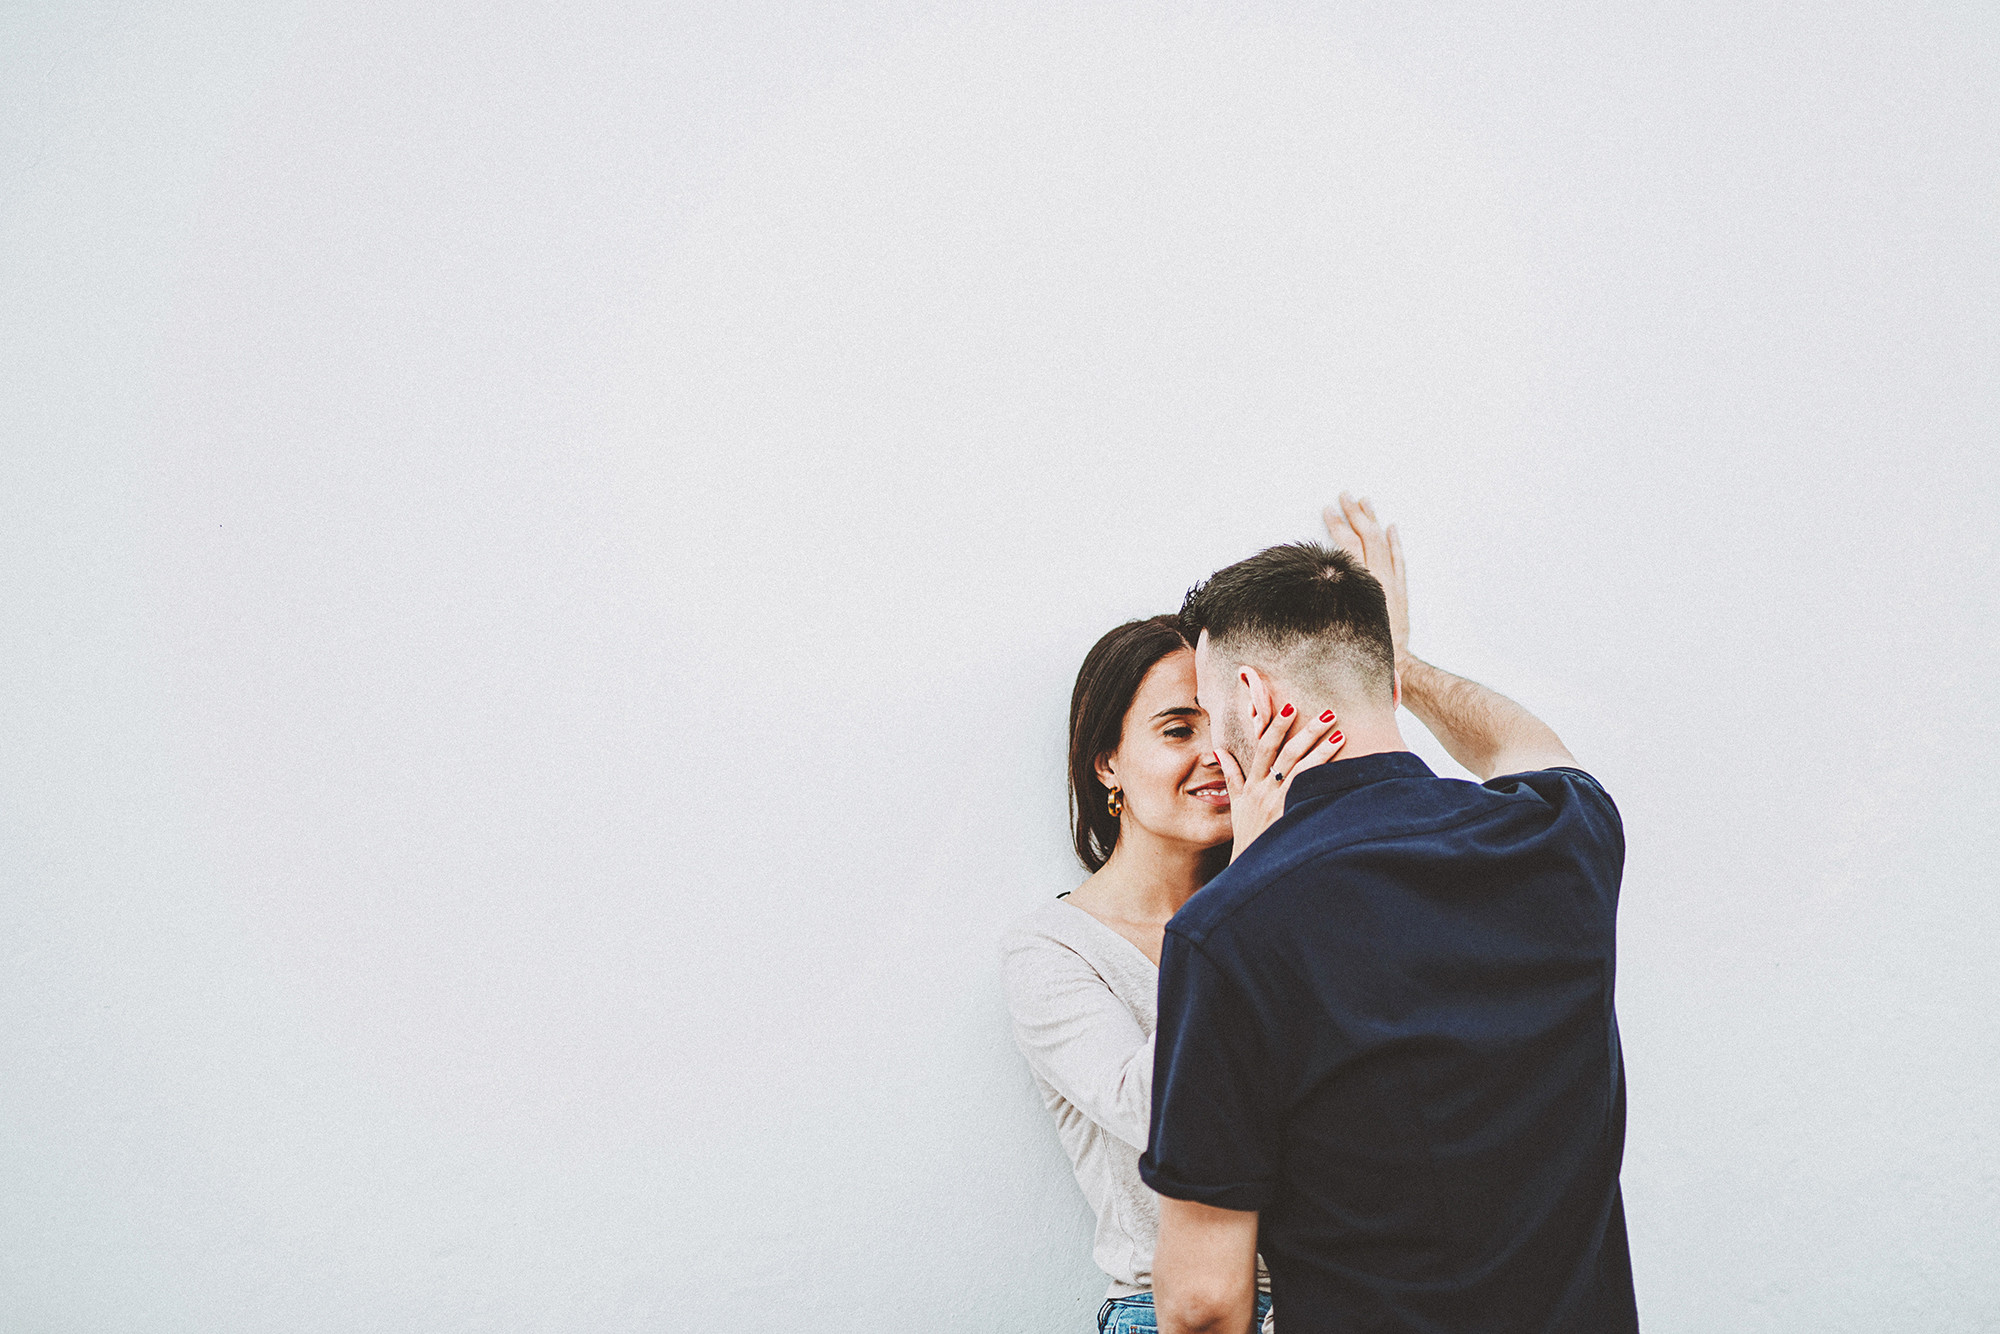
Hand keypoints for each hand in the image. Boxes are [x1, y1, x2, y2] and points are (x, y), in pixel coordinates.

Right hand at [1214, 702, 1343, 860]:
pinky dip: (1325, 778)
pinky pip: (1309, 792)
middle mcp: (1265, 792)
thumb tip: (1220, 751)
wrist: (1252, 869)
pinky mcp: (1291, 817)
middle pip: (1287, 753)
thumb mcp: (1236, 805)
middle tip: (1328, 712)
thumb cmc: (1247, 837)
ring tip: (1341, 733)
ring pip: (1302, 770)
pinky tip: (1343, 768)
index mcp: (1252, 786)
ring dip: (1322, 750)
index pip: (1264, 747)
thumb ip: (1231, 777)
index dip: (1275, 725)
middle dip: (1307, 730)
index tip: (1289, 706)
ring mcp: (1279, 804)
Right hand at [1323, 492, 1408, 664]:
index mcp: (1361, 581)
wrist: (1395, 662)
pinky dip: (1396, 542)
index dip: (1337, 524)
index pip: (1348, 543)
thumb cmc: (1363, 644)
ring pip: (1384, 542)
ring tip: (1366, 501)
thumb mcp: (1338, 620)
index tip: (1327, 508)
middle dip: (1354, 512)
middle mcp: (1378, 576)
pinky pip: (1400, 559)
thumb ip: (1328, 597)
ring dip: (1373, 520)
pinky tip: (1392, 527)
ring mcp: (1392, 581)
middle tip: (1346, 494)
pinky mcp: (1400, 590)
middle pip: (1366, 536)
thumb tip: (1316, 574)